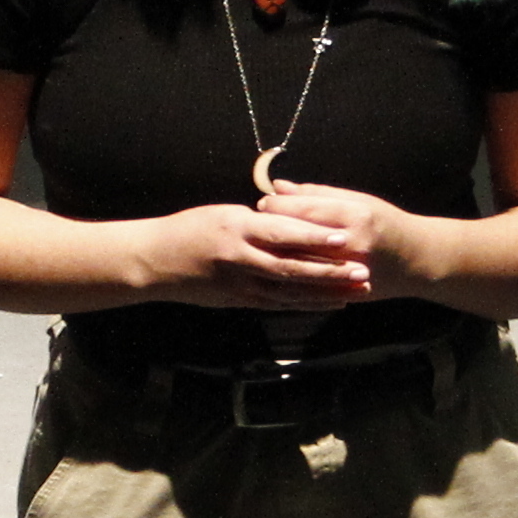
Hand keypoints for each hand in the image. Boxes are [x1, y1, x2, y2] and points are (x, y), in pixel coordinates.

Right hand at [137, 195, 380, 309]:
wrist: (155, 262)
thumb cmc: (190, 229)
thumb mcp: (224, 214)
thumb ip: (259, 220)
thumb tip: (294, 217)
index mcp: (237, 229)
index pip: (282, 233)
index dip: (315, 236)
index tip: (343, 237)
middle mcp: (241, 259)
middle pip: (293, 267)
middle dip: (331, 271)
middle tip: (362, 271)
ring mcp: (240, 284)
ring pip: (291, 290)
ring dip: (326, 292)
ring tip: (356, 290)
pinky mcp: (240, 300)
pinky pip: (279, 303)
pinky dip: (306, 303)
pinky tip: (329, 303)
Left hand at [255, 182, 441, 301]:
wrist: (419, 261)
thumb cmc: (387, 223)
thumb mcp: (358, 200)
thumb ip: (318, 195)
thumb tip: (279, 186)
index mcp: (355, 215)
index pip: (306, 210)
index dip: (279, 207)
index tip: (262, 203)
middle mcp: (353, 244)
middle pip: (300, 238)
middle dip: (273, 232)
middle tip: (255, 226)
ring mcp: (350, 271)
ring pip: (302, 265)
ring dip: (277, 256)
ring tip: (263, 246)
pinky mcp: (348, 291)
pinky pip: (313, 286)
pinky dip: (293, 279)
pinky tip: (278, 271)